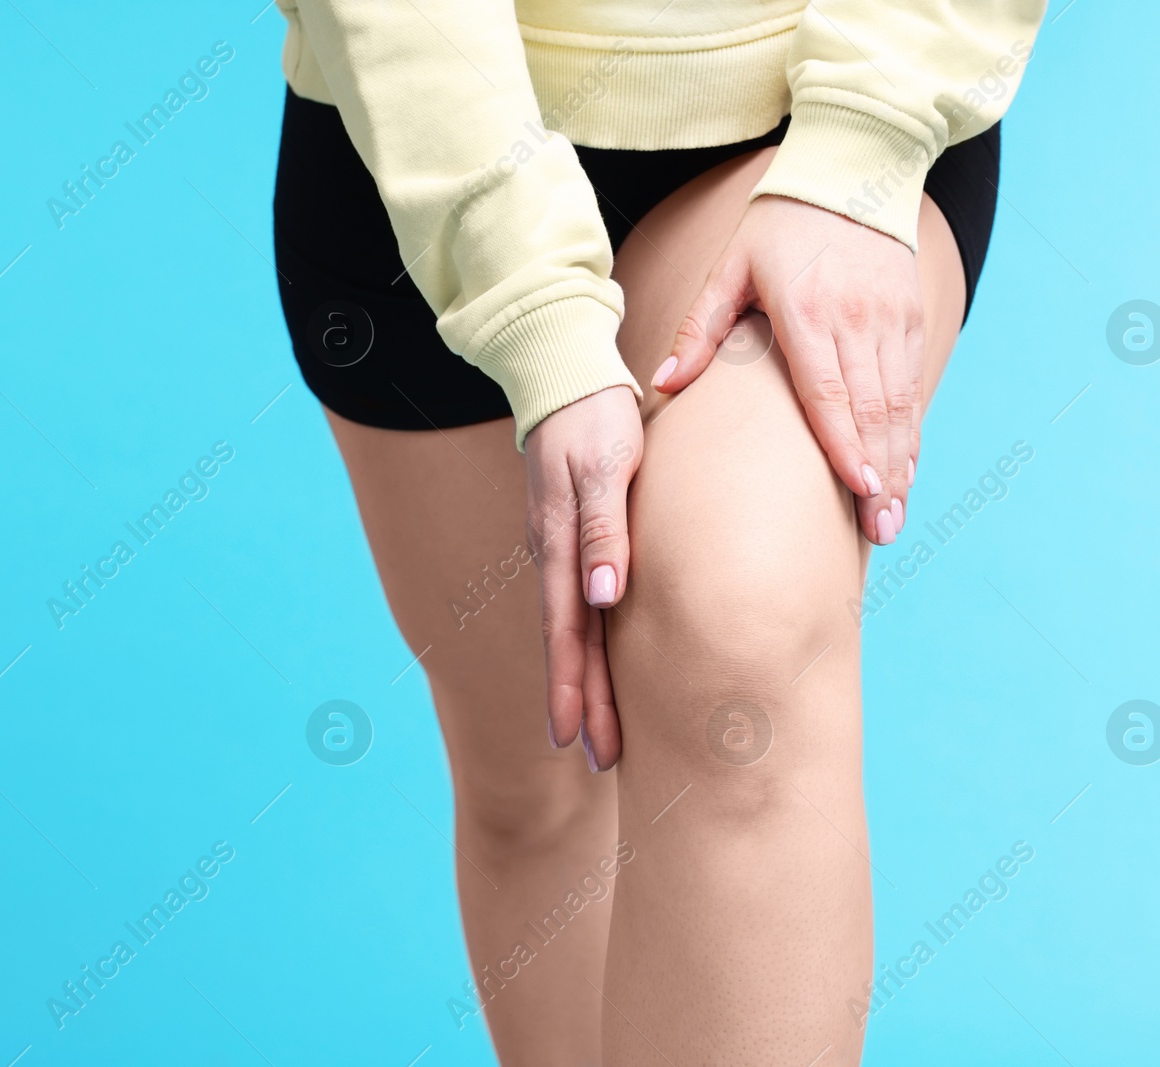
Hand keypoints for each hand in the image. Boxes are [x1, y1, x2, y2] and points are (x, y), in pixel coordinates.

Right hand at [524, 384, 642, 772]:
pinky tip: (597, 666)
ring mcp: (559, 549)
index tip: (577, 738)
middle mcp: (554, 555)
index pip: (568, 632)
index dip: (574, 687)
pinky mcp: (572, 539)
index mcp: (559, 544)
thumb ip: (603, 530)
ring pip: (573, 630)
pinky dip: (586, 645)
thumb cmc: (595, 416)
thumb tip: (602, 597)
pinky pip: (577, 605)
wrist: (567, 372)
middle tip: (599, 760)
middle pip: (569, 644)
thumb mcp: (604, 466)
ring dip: (585, 682)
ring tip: (597, 733)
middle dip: (583, 703)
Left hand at [653, 195, 921, 544]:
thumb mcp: (728, 269)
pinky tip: (907, 471)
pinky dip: (911, 431)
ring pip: (899, 404)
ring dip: (901, 464)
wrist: (847, 172)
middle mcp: (855, 318)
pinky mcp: (911, 316)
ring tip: (894, 515)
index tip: (860, 489)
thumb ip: (697, 331)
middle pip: (872, 410)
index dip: (846, 443)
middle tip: (882, 530)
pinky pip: (912, 385)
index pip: (828, 390)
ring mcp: (889, 318)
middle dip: (880, 475)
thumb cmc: (775, 228)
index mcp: (805, 311)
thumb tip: (662, 386)